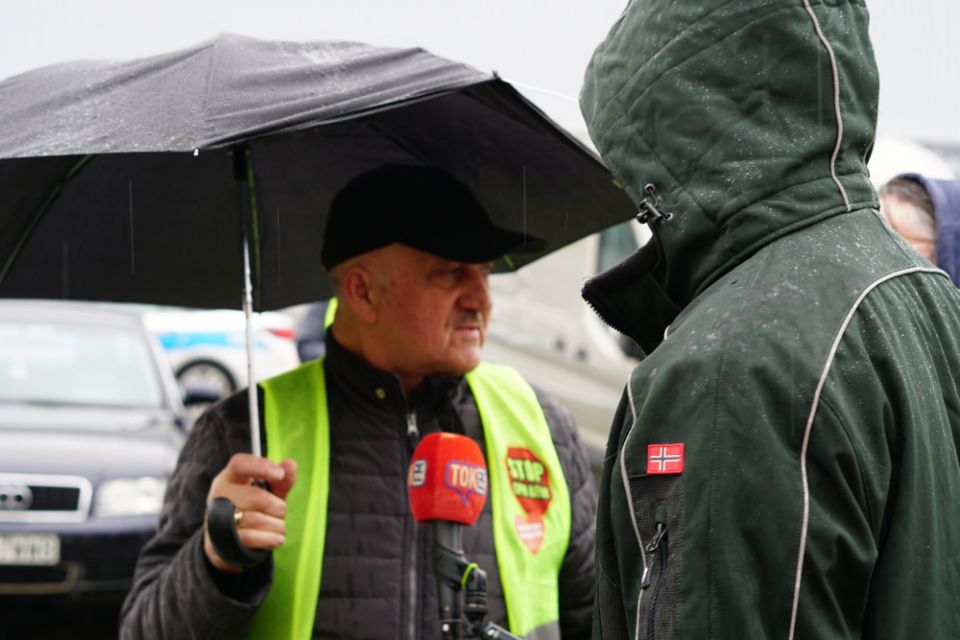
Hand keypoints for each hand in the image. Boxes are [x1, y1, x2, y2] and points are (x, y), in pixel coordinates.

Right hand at [203, 453, 296, 572]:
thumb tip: (290, 464)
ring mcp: (216, 518)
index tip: (279, 474)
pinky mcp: (219, 541)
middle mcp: (219, 494)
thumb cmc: (253, 510)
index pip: (240, 464)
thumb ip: (281, 481)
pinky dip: (269, 539)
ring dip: (276, 525)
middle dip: (278, 507)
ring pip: (255, 519)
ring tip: (279, 527)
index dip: (261, 466)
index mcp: (230, 477)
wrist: (230, 543)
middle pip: (256, 497)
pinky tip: (277, 538)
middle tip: (281, 512)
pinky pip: (249, 537)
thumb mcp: (268, 493)